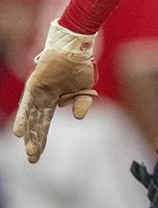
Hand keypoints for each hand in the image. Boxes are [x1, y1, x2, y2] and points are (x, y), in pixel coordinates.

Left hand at [12, 20, 97, 163]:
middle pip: (37, 124)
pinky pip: (28, 104)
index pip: (43, 123)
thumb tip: (78, 117)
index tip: (36, 156)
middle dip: (35, 142)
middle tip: (32, 159)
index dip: (41, 139)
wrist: (76, 48)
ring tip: (29, 150)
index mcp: (54, 100)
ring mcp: (38, 92)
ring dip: (30, 134)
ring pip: (32, 117)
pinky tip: (20, 132)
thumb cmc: (80, 66)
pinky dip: (24, 118)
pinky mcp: (34, 86)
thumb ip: (82, 103)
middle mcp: (43, 98)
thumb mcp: (85, 89)